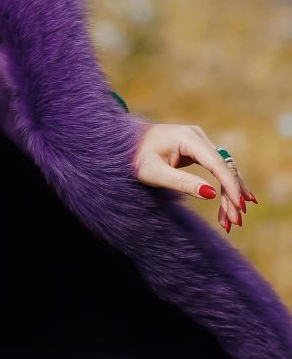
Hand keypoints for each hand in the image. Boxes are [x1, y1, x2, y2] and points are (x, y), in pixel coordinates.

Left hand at [131, 122, 258, 232]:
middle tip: (235, 222)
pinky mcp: (198, 149)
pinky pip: (217, 169)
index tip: (238, 208)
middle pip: (224, 167)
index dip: (230, 186)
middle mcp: (197, 136)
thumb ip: (181, 182)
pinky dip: (223, 187)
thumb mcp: (153, 173)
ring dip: (230, 194)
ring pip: (224, 169)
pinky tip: (230, 204)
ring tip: (231, 221)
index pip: (217, 164)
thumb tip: (211, 194)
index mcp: (187, 137)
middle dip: (232, 195)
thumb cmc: (134, 157)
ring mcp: (199, 141)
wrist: (122, 142)